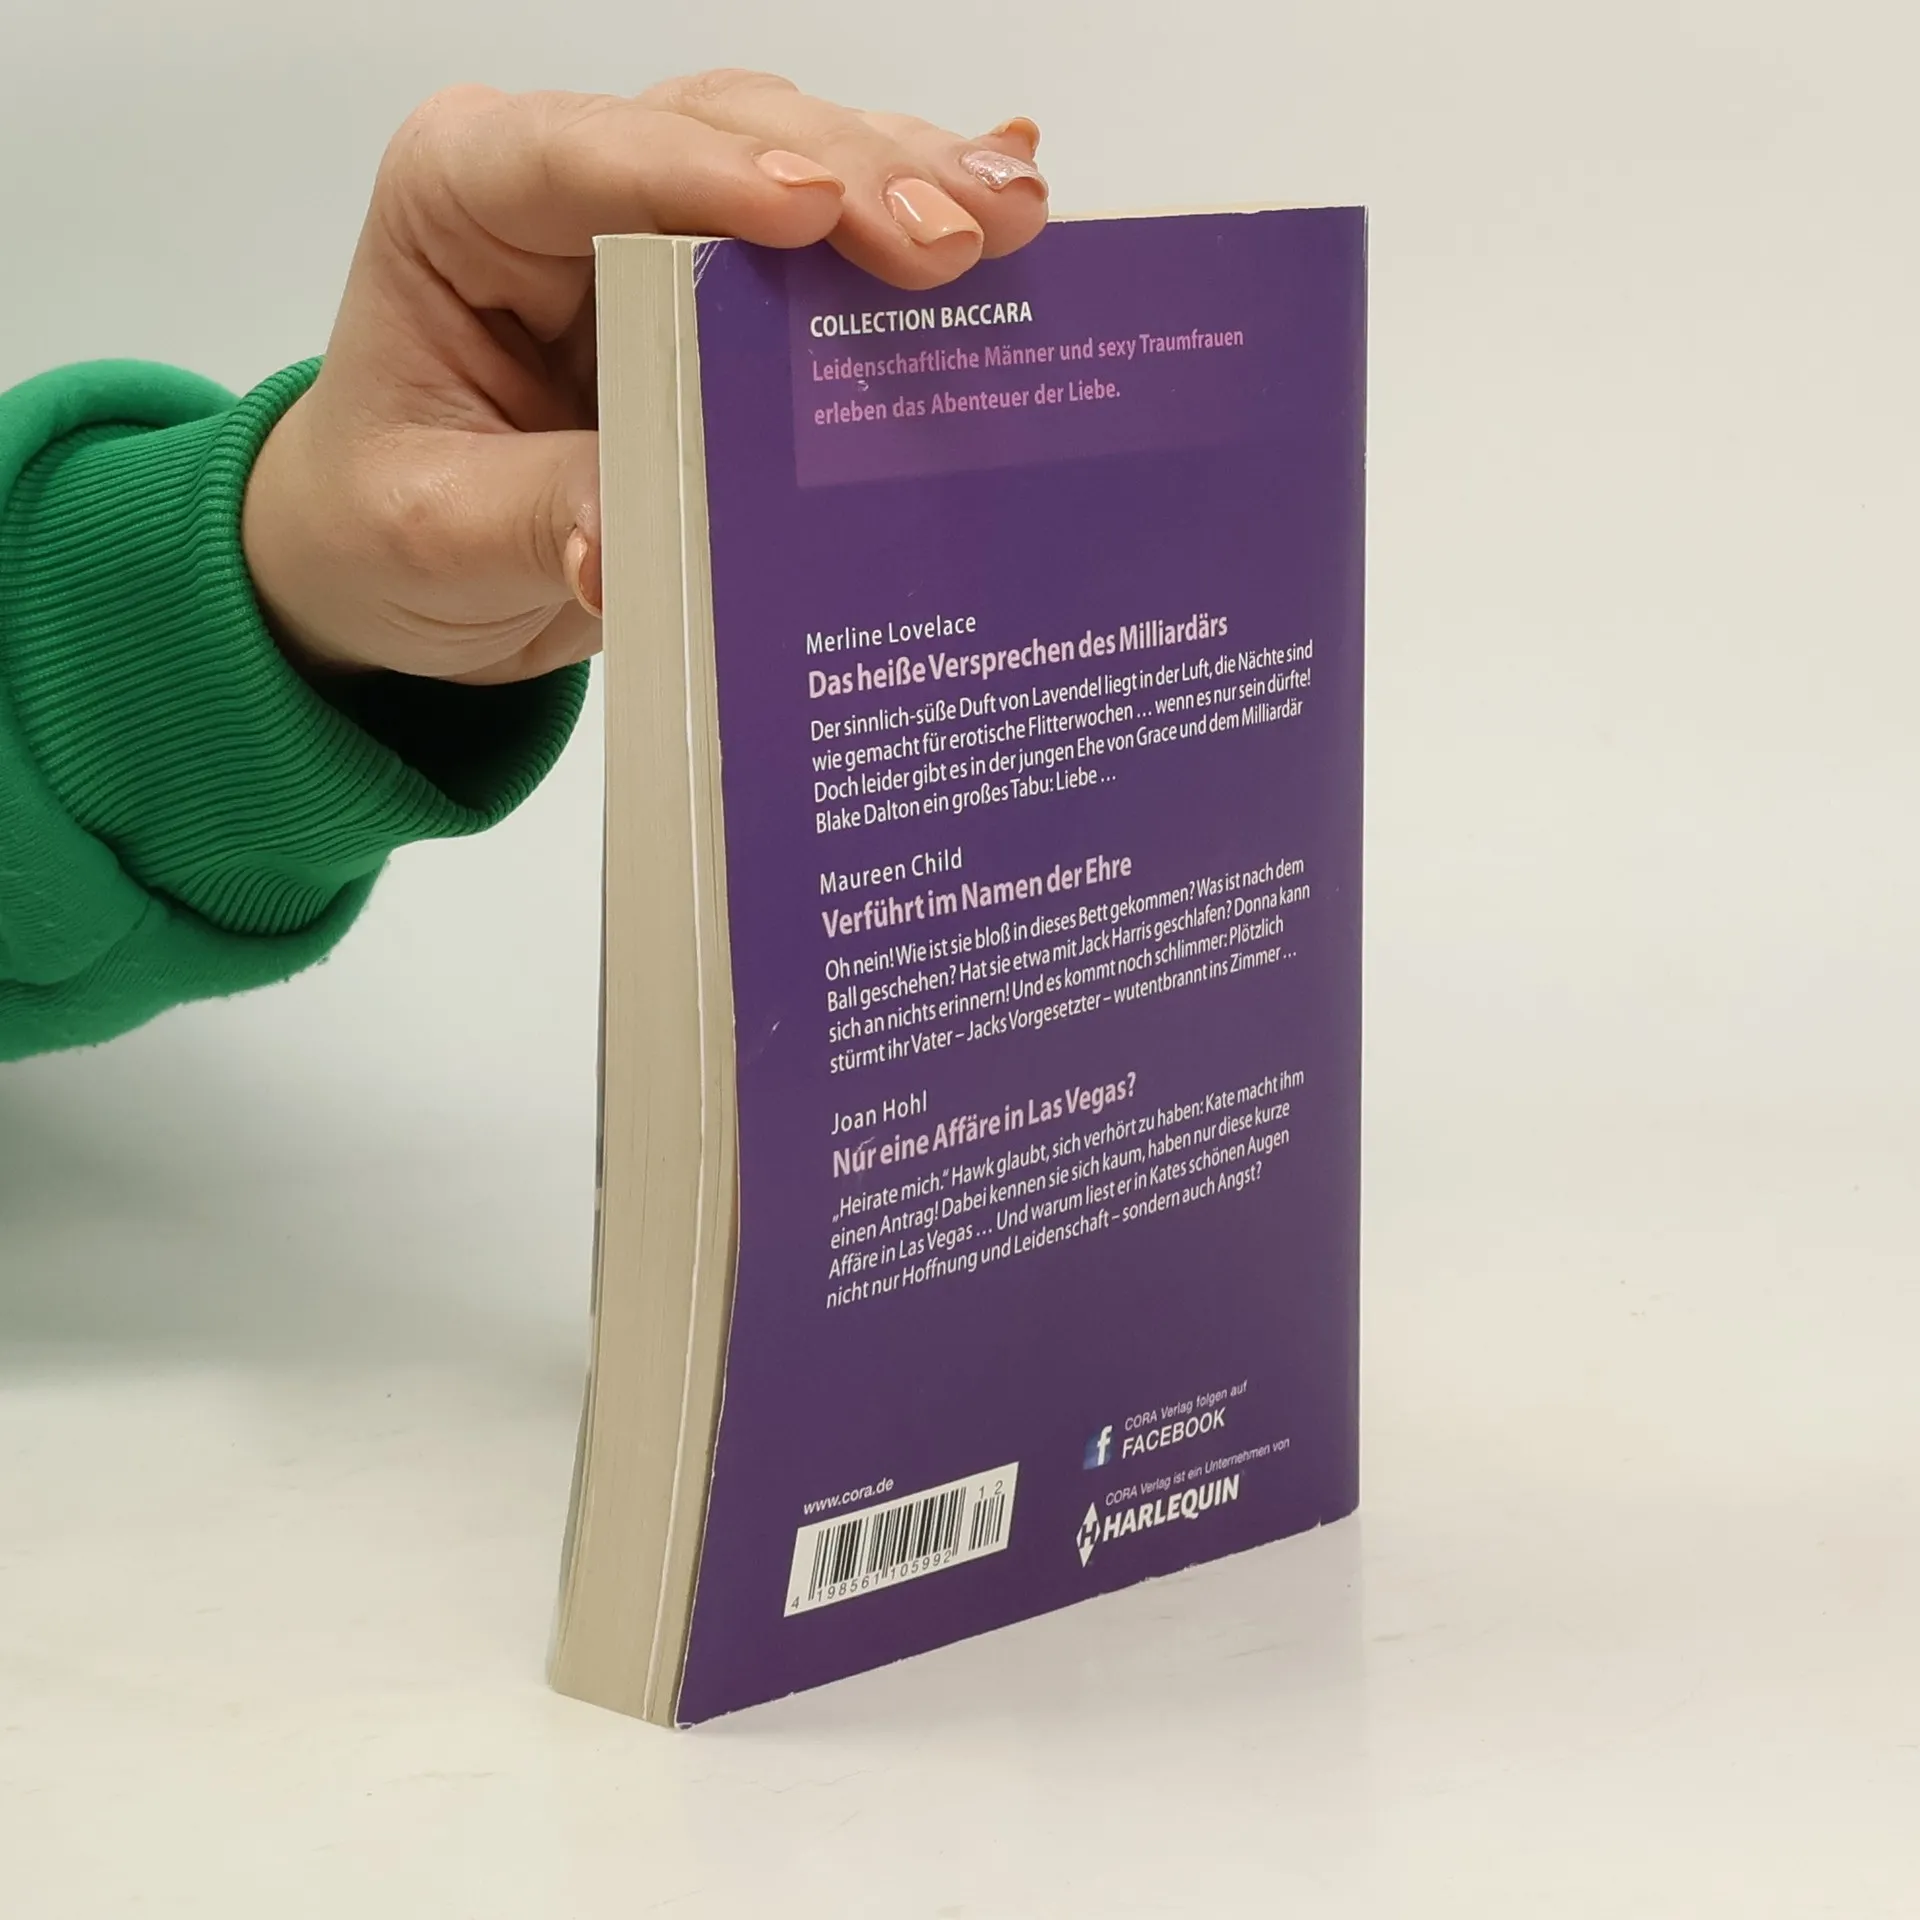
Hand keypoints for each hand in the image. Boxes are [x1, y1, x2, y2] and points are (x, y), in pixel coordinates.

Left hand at [242, 76, 1047, 685]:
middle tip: (962, 236)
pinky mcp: (726, 283)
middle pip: (721, 134)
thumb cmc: (388, 524)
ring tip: (1015, 219)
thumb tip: (632, 539)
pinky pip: (828, 235)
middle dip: (852, 176)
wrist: (404, 561)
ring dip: (911, 182)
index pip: (586, 155)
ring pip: (796, 154)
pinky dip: (913, 216)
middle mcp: (568, 181)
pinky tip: (1007, 193)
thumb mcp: (437, 535)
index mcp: (463, 201)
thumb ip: (536, 516)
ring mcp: (658, 218)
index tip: (816, 210)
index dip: (706, 174)